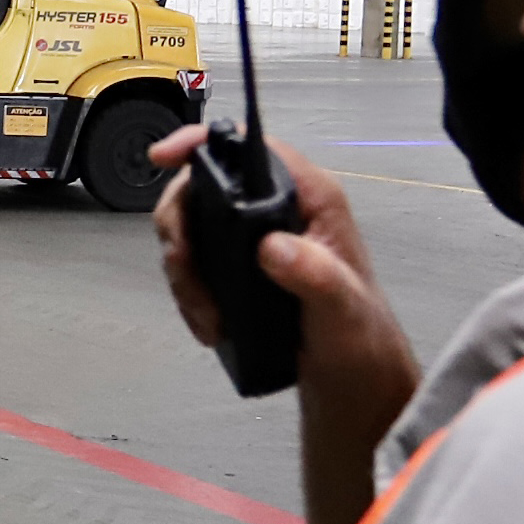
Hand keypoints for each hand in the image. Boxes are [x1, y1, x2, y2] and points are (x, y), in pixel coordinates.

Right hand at [154, 128, 423, 523]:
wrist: (351, 380)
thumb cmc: (359, 339)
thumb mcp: (342, 308)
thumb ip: (314, 275)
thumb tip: (272, 247)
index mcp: (311, 199)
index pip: (252, 148)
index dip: (203, 144)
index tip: (164, 159)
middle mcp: (280, 209)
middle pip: (204, 187)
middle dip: (181, 229)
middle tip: (183, 270)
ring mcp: (256, 237)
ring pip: (193, 228)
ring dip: (183, 272)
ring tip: (205, 317)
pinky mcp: (240, 266)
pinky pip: (196, 263)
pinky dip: (189, 292)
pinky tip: (207, 322)